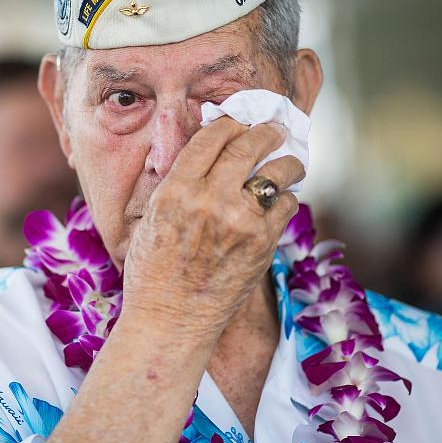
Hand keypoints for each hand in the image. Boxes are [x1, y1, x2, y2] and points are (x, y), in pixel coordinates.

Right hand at [121, 117, 304, 336]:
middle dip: (266, 131)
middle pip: (248, 145)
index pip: (212, 137)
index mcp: (176, 190)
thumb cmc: (153, 272)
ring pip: (278, 172)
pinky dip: (287, 198)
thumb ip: (177, 185)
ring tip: (291, 162)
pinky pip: (287, 205)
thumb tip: (206, 154)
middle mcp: (209, 199)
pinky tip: (282, 199)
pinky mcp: (263, 243)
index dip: (231, 122)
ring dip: (287, 161)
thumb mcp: (150, 218)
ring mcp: (240, 221)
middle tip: (275, 128)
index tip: (240, 121)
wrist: (170, 321)